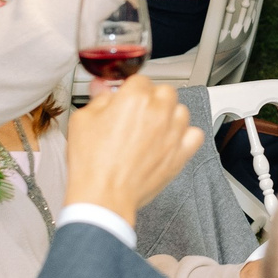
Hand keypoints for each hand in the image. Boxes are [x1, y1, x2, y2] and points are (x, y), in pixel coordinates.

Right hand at [62, 75, 202, 220]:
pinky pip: (195, 134)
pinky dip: (185, 136)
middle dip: (151, 100)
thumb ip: (98, 99)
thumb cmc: (92, 164)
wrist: (103, 197)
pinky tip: (170, 141)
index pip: (139, 80)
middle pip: (164, 92)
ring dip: (169, 116)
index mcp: (135, 98)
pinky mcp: (181, 153)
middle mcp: (159, 111)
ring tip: (151, 130)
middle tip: (135, 116)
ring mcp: (173, 132)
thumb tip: (103, 88)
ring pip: (181, 111)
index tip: (125, 100)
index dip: (130, 91)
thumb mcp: (82, 121)